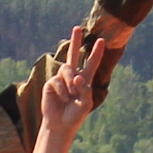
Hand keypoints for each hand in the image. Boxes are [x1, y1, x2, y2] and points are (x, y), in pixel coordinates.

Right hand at [37, 29, 101, 146]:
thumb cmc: (75, 115)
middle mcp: (72, 77)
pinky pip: (57, 81)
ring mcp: (61, 79)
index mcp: (84, 80)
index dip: (95, 53)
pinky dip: (62, 90)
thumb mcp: (85, 104)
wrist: (60, 124)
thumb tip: (77, 76)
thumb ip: (84, 89)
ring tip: (71, 95)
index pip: (91, 64)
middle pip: (73, 55)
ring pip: (67, 69)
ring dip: (70, 82)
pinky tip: (63, 99)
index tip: (101, 41)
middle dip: (75, 41)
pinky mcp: (51, 84)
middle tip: (77, 28)